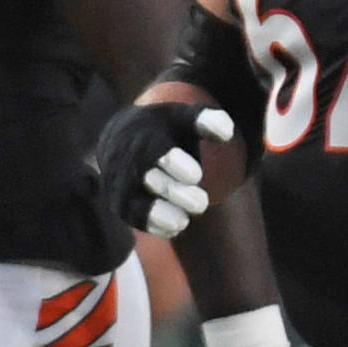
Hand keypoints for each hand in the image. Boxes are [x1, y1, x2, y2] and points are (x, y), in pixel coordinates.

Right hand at [90, 98, 231, 240]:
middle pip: (152, 180)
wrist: (122, 139)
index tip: (195, 175)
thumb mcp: (181, 119)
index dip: (176, 165)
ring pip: (135, 204)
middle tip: (201, 203)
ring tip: (183, 222)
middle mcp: (127, 162)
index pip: (158, 152)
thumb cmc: (162, 130)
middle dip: (177, 193)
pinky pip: (134, 219)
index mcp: (145, 137)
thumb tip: (226, 132)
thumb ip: (205, 121)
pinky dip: (153, 226)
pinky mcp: (121, 205)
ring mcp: (120, 185)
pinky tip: (175, 227)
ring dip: (160, 216)